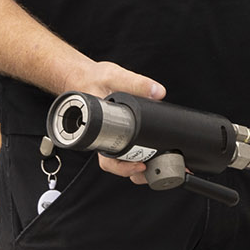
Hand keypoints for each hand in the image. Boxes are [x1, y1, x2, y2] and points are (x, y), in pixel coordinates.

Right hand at [70, 59, 165, 183]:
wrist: (85, 76)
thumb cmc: (92, 79)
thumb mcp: (114, 77)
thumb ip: (136, 84)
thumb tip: (157, 92)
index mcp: (100, 132)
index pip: (108, 160)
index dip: (124, 167)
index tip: (140, 165)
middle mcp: (106, 139)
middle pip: (121, 167)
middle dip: (139, 172)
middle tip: (158, 167)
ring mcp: (115, 137)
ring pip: (128, 161)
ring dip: (145, 167)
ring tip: (164, 163)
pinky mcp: (125, 132)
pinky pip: (134, 148)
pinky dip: (149, 152)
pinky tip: (162, 150)